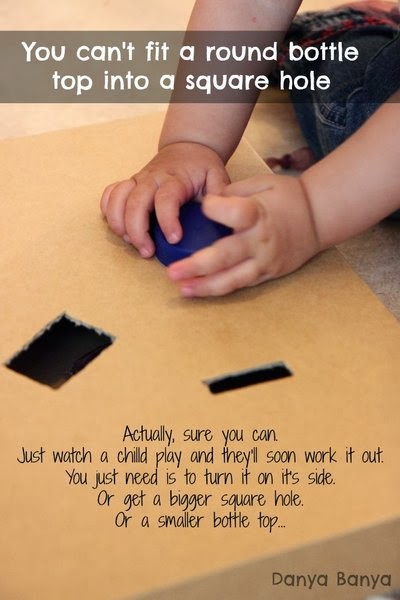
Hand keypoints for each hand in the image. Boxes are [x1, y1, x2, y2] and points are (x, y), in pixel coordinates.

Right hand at [100, 142, 228, 257]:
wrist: (188, 147)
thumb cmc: (202, 167)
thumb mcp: (218, 177)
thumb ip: (220, 195)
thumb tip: (220, 215)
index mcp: (176, 178)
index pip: (166, 198)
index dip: (167, 220)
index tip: (173, 239)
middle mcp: (153, 178)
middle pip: (135, 202)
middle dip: (137, 230)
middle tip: (147, 251)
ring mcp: (138, 180)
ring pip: (118, 198)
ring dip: (119, 223)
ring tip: (130, 243)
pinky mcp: (129, 184)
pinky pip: (110, 195)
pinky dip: (108, 211)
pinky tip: (118, 228)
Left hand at [167, 174, 320, 296]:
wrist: (319, 218)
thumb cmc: (287, 197)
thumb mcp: (262, 183)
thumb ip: (233, 192)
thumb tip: (207, 203)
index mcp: (259, 214)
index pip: (234, 214)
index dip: (214, 208)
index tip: (204, 205)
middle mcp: (260, 241)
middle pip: (226, 256)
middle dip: (197, 266)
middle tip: (172, 272)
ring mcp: (264, 261)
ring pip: (232, 279)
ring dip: (205, 286)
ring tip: (182, 289)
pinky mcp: (267, 274)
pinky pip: (241, 284)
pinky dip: (220, 289)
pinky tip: (199, 290)